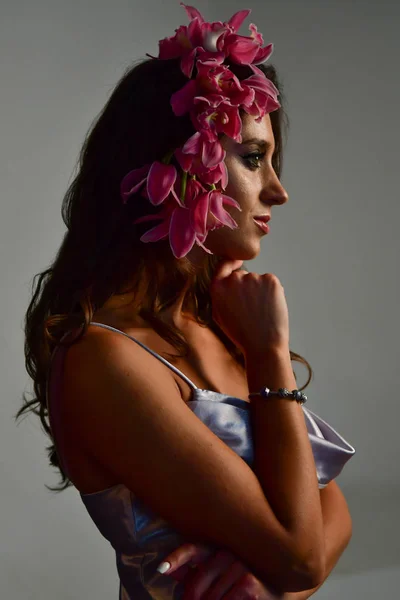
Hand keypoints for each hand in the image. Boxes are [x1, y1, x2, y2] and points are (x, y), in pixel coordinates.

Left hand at [160, 541, 283, 598]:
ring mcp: (238, 567)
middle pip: (194, 586)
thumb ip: (192, 571)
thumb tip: (165, 570)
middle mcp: (226, 553)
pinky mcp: (249, 583)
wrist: (279, 587)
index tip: (161, 568)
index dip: (176, 559)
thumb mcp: (218, 573)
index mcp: (216, 549)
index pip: (192, 549)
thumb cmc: (244, 580)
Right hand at [210, 259, 289, 356]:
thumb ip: (219, 295)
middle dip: (246, 286)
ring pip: (258, 280)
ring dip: (260, 290)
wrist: (263, 344)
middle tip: (251, 307)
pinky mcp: (270, 280)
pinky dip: (272, 291)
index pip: (223, 266)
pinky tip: (269, 307)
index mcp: (218, 288)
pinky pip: (270, 282)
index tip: (237, 262)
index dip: (231, 263)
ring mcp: (253, 278)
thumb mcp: (219, 315)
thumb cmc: (241, 334)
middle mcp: (234, 279)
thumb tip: (225, 281)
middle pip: (242, 275)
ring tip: (261, 311)